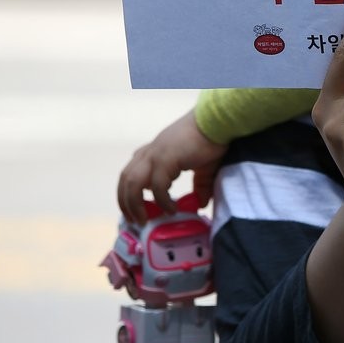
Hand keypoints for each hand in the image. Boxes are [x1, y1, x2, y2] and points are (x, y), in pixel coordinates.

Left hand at [117, 109, 226, 223]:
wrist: (218, 122)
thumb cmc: (213, 139)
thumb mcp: (204, 167)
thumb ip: (200, 184)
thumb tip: (200, 203)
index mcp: (156, 150)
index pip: (132, 170)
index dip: (129, 190)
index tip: (136, 207)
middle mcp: (151, 151)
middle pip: (125, 178)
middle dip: (125, 201)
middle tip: (133, 220)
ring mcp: (156, 154)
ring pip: (132, 183)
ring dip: (134, 204)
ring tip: (142, 220)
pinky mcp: (165, 159)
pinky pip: (157, 186)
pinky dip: (162, 201)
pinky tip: (171, 209)